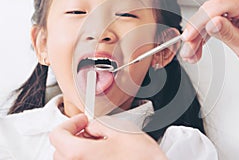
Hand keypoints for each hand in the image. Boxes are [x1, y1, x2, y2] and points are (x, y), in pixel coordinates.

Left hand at [49, 114, 166, 159]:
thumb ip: (99, 124)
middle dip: (74, 136)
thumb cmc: (142, 158)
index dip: (70, 123)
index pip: (57, 135)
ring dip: (78, 149)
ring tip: (99, 144)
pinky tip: (103, 155)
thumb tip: (91, 126)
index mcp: (80, 155)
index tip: (82, 121)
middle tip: (91, 130)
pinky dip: (85, 159)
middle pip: (59, 150)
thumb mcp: (121, 131)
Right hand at [180, 0, 238, 80]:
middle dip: (195, 32)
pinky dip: (206, 34)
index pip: (217, 7)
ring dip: (198, 35)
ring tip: (192, 52)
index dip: (198, 22)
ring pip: (209, 17)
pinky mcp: (237, 12)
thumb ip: (228, 34)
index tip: (188, 38)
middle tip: (188, 49)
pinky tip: (199, 46)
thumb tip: (210, 24)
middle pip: (210, 11)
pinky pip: (215, 20)